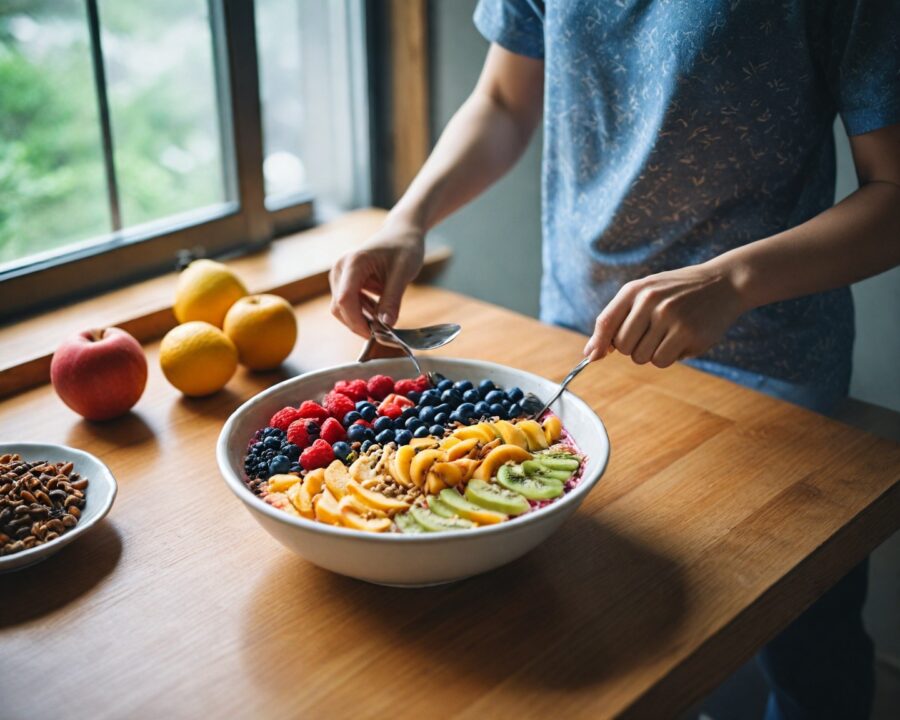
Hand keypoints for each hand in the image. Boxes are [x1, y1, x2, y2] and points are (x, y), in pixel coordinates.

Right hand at [329, 219, 424, 336]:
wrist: (402, 233)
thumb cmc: (404, 247)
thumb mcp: (403, 273)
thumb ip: (393, 299)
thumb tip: (387, 325)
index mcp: (353, 263)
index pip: (345, 299)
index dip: (357, 321)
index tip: (375, 334)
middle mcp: (341, 268)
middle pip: (340, 307)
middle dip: (358, 323)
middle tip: (382, 332)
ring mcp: (340, 274)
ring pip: (342, 308)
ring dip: (360, 319)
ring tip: (383, 321)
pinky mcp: (344, 280)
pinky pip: (348, 303)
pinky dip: (362, 312)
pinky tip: (378, 312)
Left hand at [583, 261, 746, 367]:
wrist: (723, 282)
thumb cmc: (678, 291)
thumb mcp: (646, 293)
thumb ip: (617, 318)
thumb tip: (591, 354)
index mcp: (635, 289)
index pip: (606, 322)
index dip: (597, 344)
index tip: (593, 357)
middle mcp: (650, 301)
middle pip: (622, 346)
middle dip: (632, 347)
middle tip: (651, 334)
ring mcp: (670, 317)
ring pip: (641, 357)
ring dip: (651, 353)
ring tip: (668, 334)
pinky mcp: (689, 334)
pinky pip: (662, 361)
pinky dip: (668, 357)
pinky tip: (681, 340)